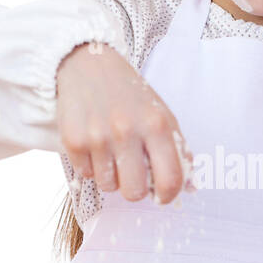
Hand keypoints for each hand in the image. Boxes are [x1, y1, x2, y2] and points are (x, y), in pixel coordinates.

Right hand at [55, 42, 191, 203]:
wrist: (89, 66)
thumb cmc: (130, 96)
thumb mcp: (162, 115)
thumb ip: (178, 150)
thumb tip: (189, 188)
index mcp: (157, 125)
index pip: (170, 179)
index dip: (167, 195)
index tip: (162, 195)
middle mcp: (128, 131)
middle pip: (134, 192)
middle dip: (134, 188)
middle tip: (132, 172)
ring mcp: (98, 137)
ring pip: (108, 186)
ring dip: (110, 175)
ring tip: (111, 150)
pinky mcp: (73, 140)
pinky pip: (85, 174)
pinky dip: (90, 165)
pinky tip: (94, 143)